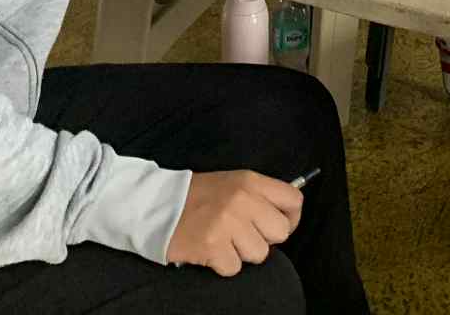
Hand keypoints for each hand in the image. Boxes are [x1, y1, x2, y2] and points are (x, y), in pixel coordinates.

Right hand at [164, 171, 301, 274]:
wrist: (156, 205)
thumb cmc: (198, 196)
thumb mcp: (233, 183)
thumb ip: (260, 196)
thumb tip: (287, 216)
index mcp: (250, 181)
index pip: (294, 200)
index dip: (290, 217)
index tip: (275, 224)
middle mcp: (243, 200)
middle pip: (281, 232)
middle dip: (264, 238)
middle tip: (242, 234)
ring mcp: (228, 223)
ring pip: (259, 254)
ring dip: (242, 253)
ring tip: (223, 240)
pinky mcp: (212, 246)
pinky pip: (234, 268)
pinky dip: (222, 264)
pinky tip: (210, 249)